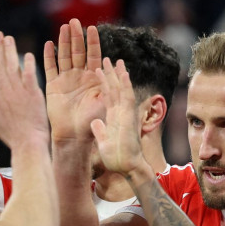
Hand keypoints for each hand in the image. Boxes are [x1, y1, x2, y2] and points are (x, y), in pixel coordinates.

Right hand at [0, 31, 48, 147]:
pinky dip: (28, 65)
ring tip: (8, 37)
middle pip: (0, 65)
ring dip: (10, 51)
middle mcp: (6, 91)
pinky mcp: (33, 95)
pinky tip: (27, 54)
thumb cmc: (13, 136)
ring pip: (13, 67)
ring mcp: (19, 92)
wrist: (28, 144)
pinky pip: (30, 76)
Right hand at [43, 19, 103, 141]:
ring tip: (63, 27)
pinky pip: (50, 68)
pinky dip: (48, 56)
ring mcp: (66, 80)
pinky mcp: (53, 86)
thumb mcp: (106, 100)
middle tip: (74, 21)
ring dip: (64, 42)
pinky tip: (48, 44)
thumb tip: (117, 65)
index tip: (91, 28)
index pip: (93, 55)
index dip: (92, 42)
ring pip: (64, 56)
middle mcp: (79, 76)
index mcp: (94, 78)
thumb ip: (110, 83)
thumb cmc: (92, 120)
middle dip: (76, 36)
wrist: (75, 135)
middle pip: (78, 51)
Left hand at [90, 58, 151, 179]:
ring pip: (121, 89)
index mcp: (113, 117)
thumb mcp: (103, 142)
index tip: (97, 70)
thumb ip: (100, 131)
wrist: (126, 167)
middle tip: (105, 58)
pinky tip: (123, 72)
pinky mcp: (129, 117)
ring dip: (117, 74)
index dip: (102, 83)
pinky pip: (127, 98)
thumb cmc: (116, 158)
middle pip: (114, 89)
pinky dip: (125, 85)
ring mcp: (125, 114)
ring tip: (114, 60)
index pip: (107, 96)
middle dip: (109, 74)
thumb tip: (95, 123)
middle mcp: (120, 113)